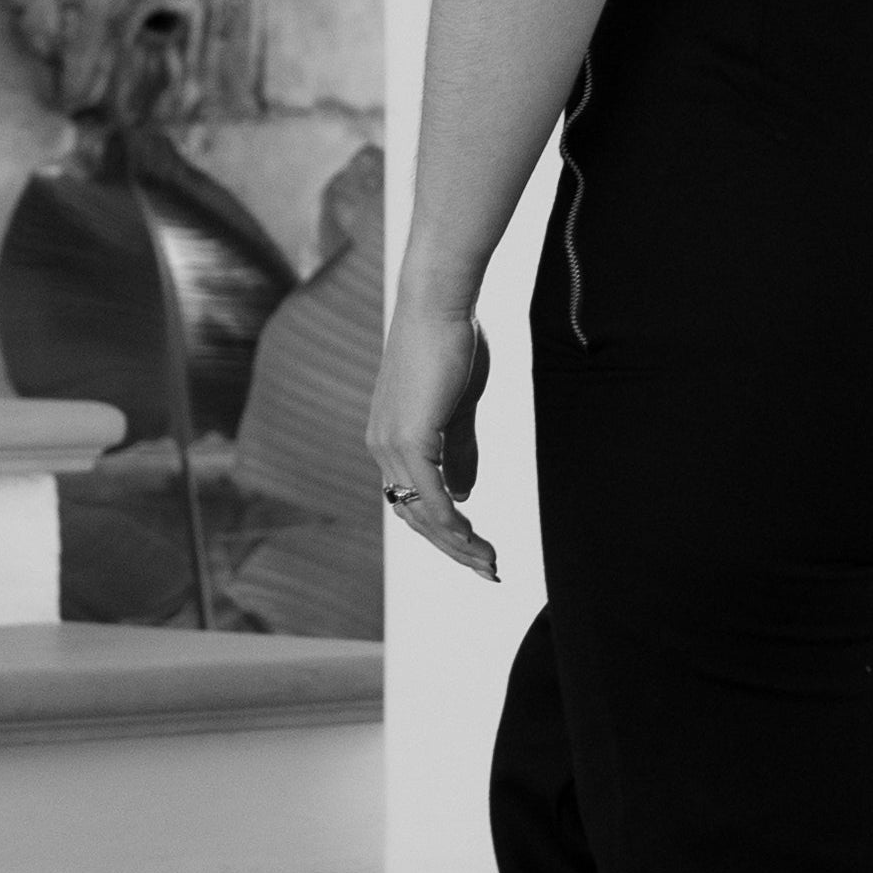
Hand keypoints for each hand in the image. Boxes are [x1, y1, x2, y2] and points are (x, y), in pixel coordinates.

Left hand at [369, 289, 496, 581]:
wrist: (439, 302)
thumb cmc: (452, 342)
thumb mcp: (458, 406)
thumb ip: (459, 450)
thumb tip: (464, 495)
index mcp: (391, 439)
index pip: (412, 502)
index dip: (443, 532)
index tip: (477, 551)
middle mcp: (383, 447)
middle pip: (415, 517)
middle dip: (453, 550)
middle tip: (489, 570)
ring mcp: (392, 445)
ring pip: (422, 515)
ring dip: (457, 545)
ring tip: (489, 562)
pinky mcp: (410, 438)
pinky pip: (430, 497)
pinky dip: (452, 524)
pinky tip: (473, 540)